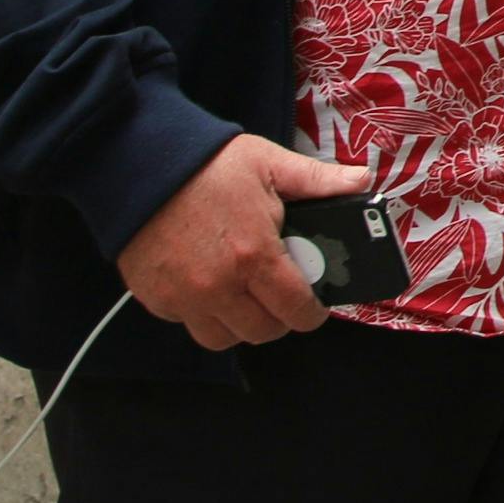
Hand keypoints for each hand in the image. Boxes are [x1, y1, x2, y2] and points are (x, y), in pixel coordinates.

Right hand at [117, 136, 377, 351]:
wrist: (142, 166)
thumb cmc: (208, 165)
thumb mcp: (271, 164)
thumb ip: (319, 181)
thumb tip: (361, 180)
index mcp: (256, 257)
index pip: (296, 310)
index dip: (312, 312)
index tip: (315, 305)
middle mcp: (219, 286)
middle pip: (261, 332)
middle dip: (279, 319)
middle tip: (281, 297)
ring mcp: (184, 297)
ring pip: (222, 338)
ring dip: (239, 324)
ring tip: (246, 296)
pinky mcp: (156, 299)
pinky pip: (187, 324)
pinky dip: (203, 314)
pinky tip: (210, 287)